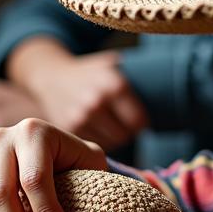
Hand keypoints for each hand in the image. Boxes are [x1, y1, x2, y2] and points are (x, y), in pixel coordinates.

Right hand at [9, 44, 148, 150]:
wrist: (49, 75)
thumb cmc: (89, 73)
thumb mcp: (112, 65)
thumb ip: (134, 77)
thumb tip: (163, 92)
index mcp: (113, 85)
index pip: (140, 122)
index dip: (141, 123)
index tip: (138, 121)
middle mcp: (97, 102)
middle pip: (126, 136)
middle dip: (127, 132)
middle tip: (122, 126)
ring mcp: (81, 118)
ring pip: (110, 144)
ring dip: (112, 139)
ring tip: (107, 127)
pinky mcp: (69, 130)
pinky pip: (93, 145)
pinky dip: (96, 141)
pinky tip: (93, 129)